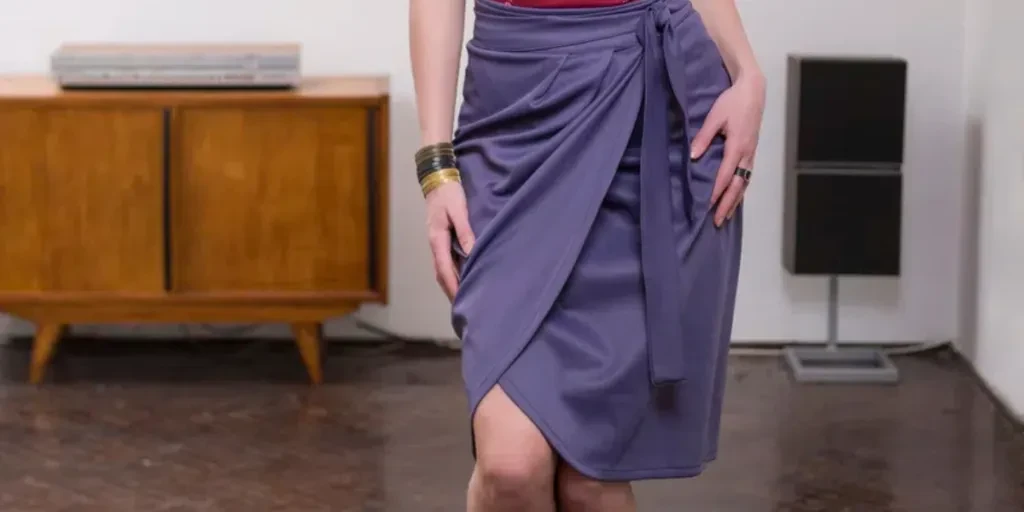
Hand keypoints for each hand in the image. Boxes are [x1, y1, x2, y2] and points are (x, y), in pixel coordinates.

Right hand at [425, 181, 474, 300]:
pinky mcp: (441, 240)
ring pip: (443, 270)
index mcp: (437, 239)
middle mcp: (435, 245)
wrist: (438, 180)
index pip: (444, 269)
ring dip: (451, 285)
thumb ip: (465, 231)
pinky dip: (452, 274)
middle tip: (463, 309)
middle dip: (451, 291)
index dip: (453, 286)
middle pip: (441, 274)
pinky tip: (462, 280)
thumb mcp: (459, 210)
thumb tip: (471, 252)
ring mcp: (437, 243)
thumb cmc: (449, 194)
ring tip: (463, 299)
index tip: (461, 301)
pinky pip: (446, 262)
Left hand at [689, 73, 765, 226]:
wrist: (753, 91)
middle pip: (738, 185)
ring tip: (724, 216)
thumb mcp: (714, 117)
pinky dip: (741, 190)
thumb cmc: (732, 102)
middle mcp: (747, 154)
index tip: (708, 206)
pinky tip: (734, 198)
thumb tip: (693, 157)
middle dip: (727, 204)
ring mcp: (751, 154)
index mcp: (737, 146)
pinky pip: (747, 176)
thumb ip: (703, 137)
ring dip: (735, 201)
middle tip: (717, 221)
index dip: (717, 192)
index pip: (725, 175)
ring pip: (744, 183)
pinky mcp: (752, 152)